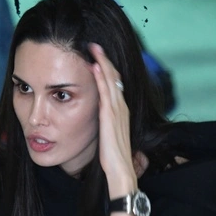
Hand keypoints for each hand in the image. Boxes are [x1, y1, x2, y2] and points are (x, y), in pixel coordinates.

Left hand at [88, 43, 136, 198]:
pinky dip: (102, 77)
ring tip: (94, 48)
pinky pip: (106, 92)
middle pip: (115, 78)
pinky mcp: (111, 116)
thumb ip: (106, 124)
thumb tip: (100, 118)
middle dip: (105, 60)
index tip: (98, 57)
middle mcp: (122, 108)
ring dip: (103, 62)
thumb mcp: (109, 135)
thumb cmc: (113, 157)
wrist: (120, 170)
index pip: (115, 85)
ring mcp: (117, 111)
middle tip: (95, 45)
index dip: (107, 69)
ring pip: (111, 80)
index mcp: (121, 112)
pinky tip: (95, 66)